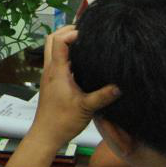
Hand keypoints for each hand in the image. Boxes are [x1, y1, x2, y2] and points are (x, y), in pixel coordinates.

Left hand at [29, 27, 119, 147]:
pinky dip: (65, 55)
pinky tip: (80, 62)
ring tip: (84, 43)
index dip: (71, 33)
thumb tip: (119, 86)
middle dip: (65, 31)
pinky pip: (56, 61)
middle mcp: (50, 70)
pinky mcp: (51, 82)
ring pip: (52, 50)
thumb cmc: (62, 121)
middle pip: (51, 40)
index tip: (86, 33)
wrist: (46, 135)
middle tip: (83, 31)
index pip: (58, 41)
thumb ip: (103, 96)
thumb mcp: (86, 108)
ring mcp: (49, 75)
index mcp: (57, 71)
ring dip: (64, 42)